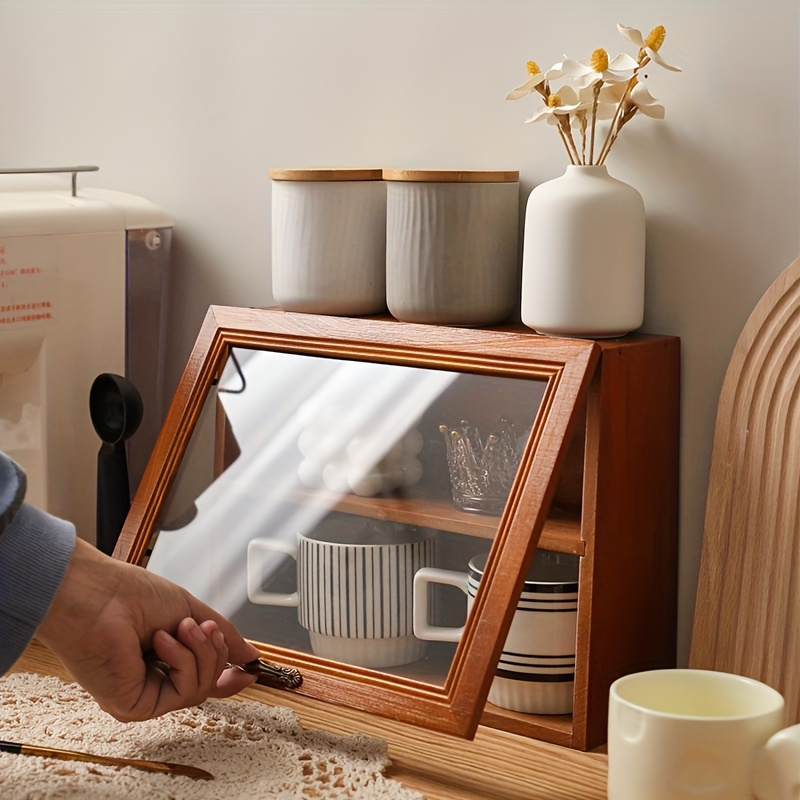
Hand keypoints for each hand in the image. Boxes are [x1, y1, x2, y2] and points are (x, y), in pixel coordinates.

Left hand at [36, 537, 260, 721]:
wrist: (100, 595)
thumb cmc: (130, 595)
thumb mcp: (190, 610)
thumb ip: (222, 634)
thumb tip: (249, 654)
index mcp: (163, 657)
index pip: (203, 676)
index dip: (228, 673)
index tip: (249, 666)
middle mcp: (152, 679)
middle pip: (208, 682)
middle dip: (215, 651)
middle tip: (204, 627)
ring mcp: (144, 695)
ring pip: (199, 689)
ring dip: (200, 653)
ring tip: (182, 627)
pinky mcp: (134, 707)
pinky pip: (182, 693)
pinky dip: (182, 662)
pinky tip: (163, 641)